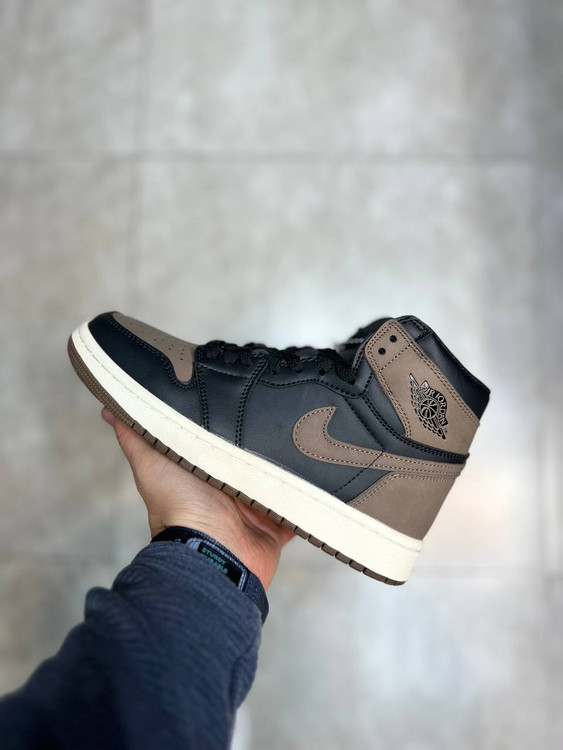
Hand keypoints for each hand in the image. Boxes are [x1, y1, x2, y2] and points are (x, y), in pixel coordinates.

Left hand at [102, 408, 293, 587]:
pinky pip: (296, 509)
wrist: (213, 552)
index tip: (236, 394)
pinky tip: (317, 476)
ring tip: (303, 437)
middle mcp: (227, 489)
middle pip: (249, 459)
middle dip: (261, 441)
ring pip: (275, 480)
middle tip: (278, 411)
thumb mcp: (152, 463)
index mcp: (202, 472)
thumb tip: (109, 408)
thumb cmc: (178, 508)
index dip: (224, 422)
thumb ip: (136, 437)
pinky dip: (305, 499)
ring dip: (285, 467)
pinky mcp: (276, 525)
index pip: (216, 441)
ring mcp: (253, 508)